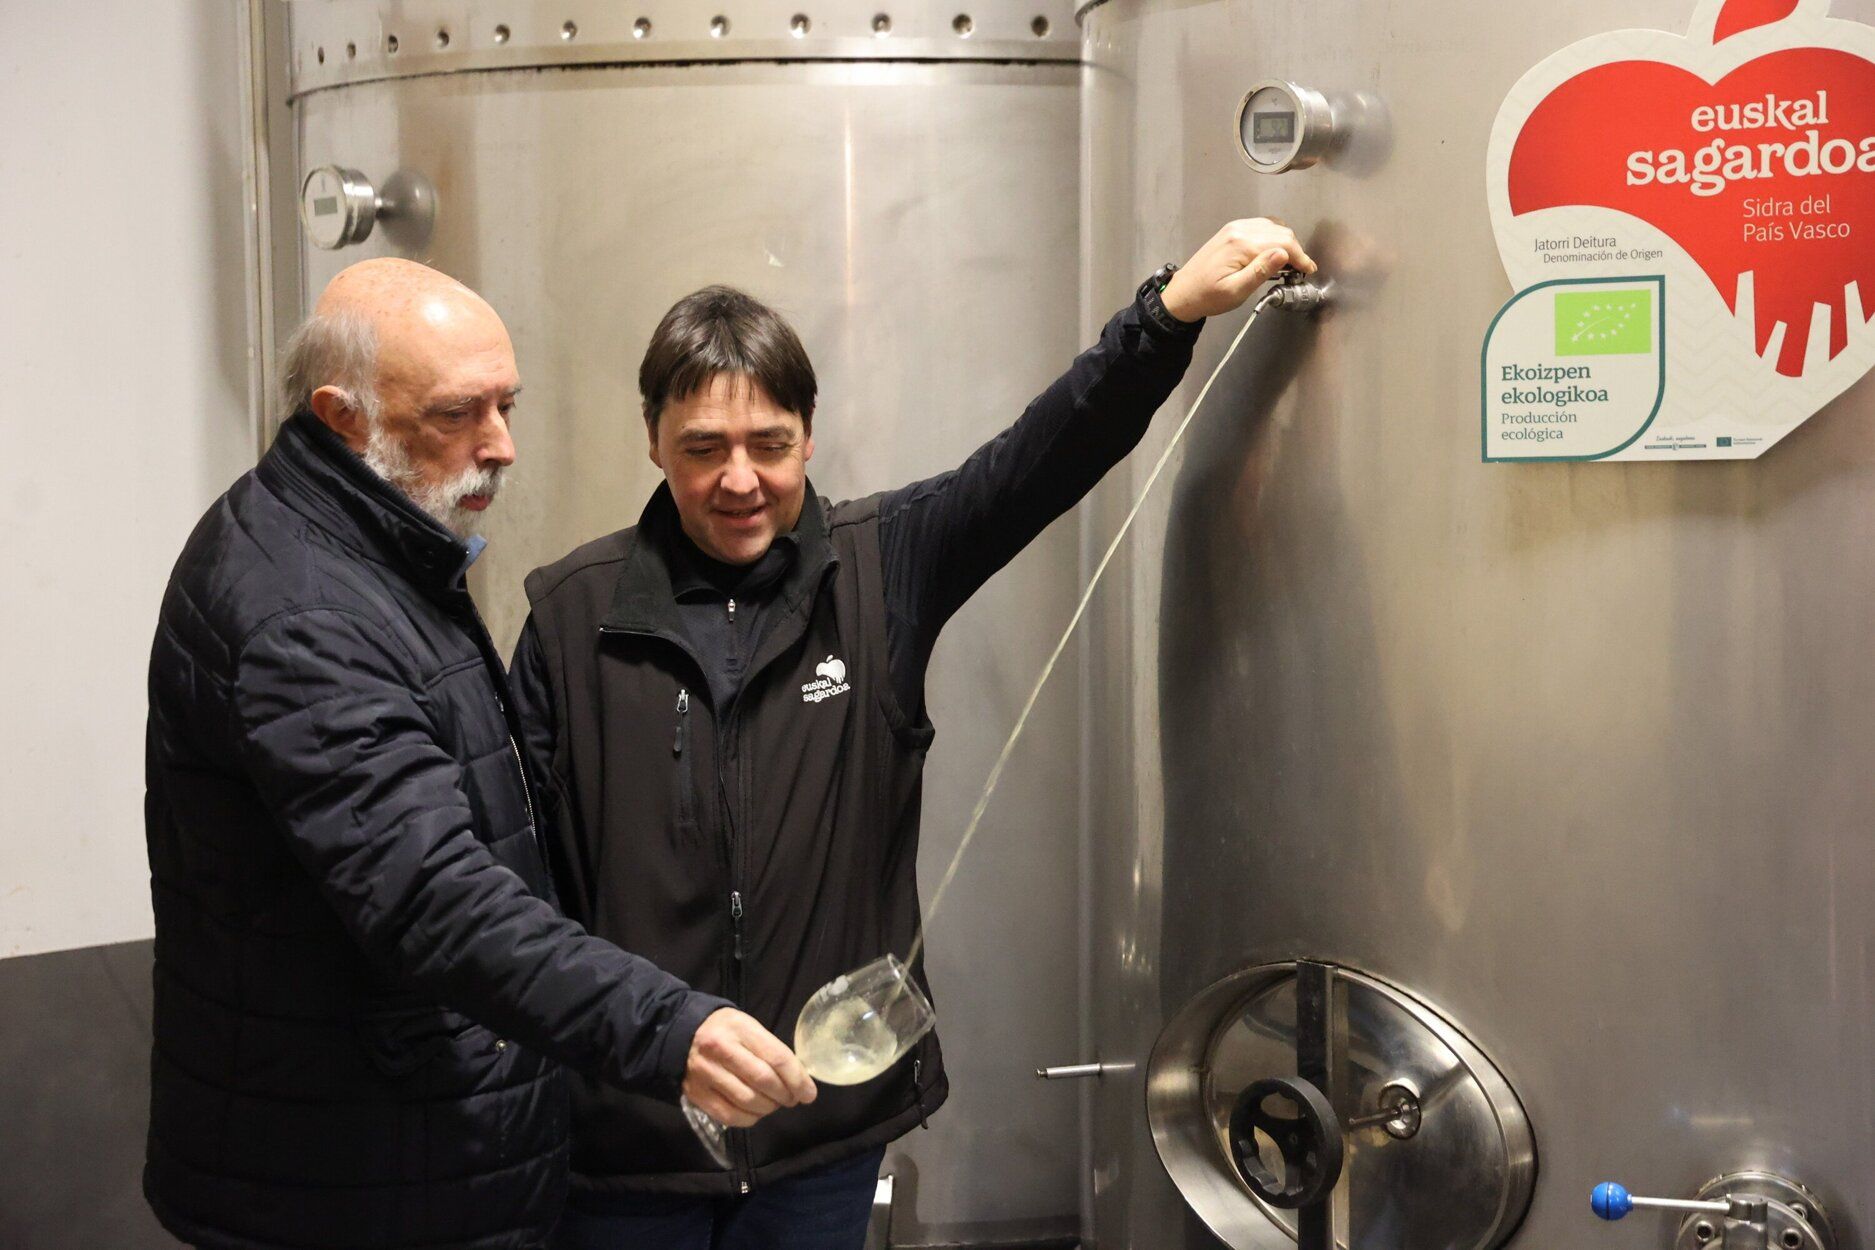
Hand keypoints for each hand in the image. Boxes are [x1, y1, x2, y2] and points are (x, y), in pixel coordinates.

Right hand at [683, 1008, 817, 1127]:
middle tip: (793, 1099)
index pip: (776, 1058)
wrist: (681, 1034)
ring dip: (769, 1108)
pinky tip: (756, 1112)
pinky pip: (729, 1115)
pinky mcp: (697, 1094)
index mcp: (739, 1029)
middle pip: (763, 1081)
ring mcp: (706, 1074)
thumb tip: (798, 1079)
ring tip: (774, 1104)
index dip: (798, 1080)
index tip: (809, 1093)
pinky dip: (749, 1119)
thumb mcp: (749, 1027)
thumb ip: (771, 1050)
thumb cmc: (725, 1030)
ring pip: (747, 1101)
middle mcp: (721, 1050)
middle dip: (785, 1095)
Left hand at [1161, 219, 1316, 322]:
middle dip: (1295, 251)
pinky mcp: (1233, 231)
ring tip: (1287, 265)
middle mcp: (1239, 230)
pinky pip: (1262, 227)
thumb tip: (1283, 255)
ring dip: (1285, 243)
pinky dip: (1274, 238)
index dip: (1300, 257)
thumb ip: (1261, 272)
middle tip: (1298, 271)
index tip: (1307, 270)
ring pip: (1274, 227)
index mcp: (1240, 244)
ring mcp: (1236, 228)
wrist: (1184, 292)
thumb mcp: (1236, 291)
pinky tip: (1273, 254)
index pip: (1283, 243)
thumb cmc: (1207, 296)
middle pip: (1281, 232)